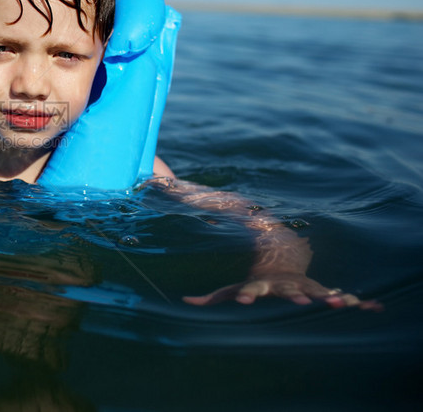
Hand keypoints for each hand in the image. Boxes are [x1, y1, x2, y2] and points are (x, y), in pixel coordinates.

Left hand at [183, 272, 381, 309]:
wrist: (282, 253)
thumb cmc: (256, 280)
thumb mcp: (233, 287)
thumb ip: (212, 297)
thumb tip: (186, 303)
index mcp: (261, 285)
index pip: (252, 290)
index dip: (247, 295)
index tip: (245, 302)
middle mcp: (284, 285)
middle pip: (289, 291)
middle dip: (297, 296)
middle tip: (303, 301)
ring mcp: (304, 285)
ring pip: (318, 291)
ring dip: (331, 297)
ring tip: (345, 303)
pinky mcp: (320, 289)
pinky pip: (340, 296)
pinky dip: (358, 302)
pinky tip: (375, 308)